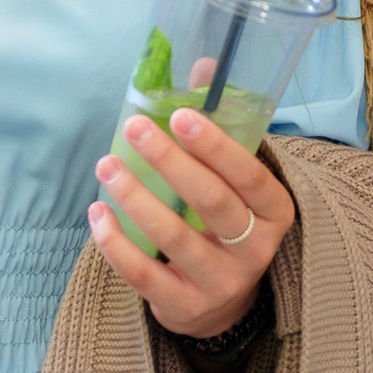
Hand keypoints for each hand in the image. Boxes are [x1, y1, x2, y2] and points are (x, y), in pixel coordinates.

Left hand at [89, 108, 293, 337]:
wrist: (222, 305)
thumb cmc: (224, 224)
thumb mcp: (234, 182)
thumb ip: (222, 126)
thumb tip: (204, 65)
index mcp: (274, 211)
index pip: (250, 175)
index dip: (216, 146)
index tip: (179, 115)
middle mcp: (255, 249)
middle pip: (212, 202)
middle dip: (169, 161)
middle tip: (134, 128)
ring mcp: (222, 283)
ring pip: (174, 237)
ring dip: (136, 196)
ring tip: (106, 166)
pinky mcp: (186, 307)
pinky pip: (145, 275)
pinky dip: (116, 244)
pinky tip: (98, 214)